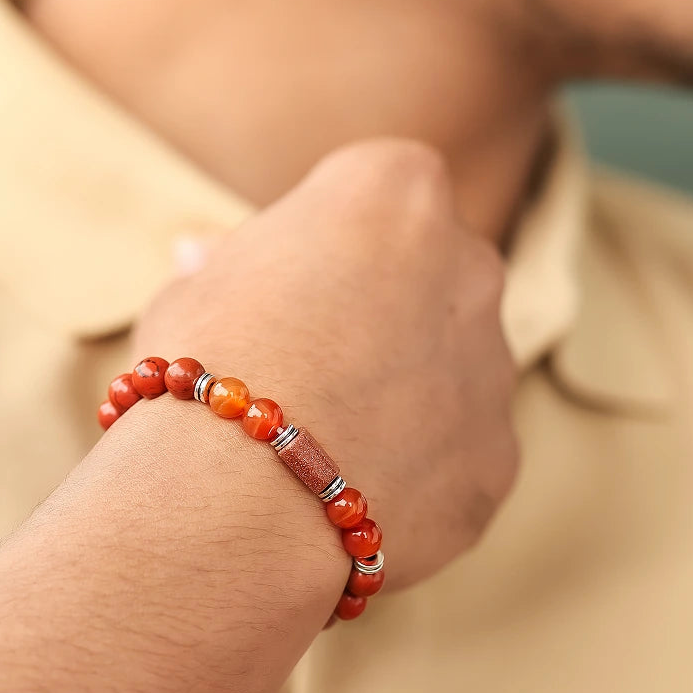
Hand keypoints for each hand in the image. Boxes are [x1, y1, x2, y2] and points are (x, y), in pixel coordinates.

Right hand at [134, 141, 519, 588]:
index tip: (286, 280)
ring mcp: (495, 367)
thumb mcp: (194, 290)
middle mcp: (470, 266)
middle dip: (382, 303)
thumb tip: (206, 257)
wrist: (239, 505)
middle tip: (308, 359)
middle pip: (431, 269)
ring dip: (405, 385)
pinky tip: (353, 489)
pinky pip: (460, 448)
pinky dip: (419, 464)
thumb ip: (229, 264)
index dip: (327, 234)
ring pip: (453, 361)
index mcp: (399, 193)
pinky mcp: (498, 457)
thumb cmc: (206, 370)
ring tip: (324, 438)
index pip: (378, 186)